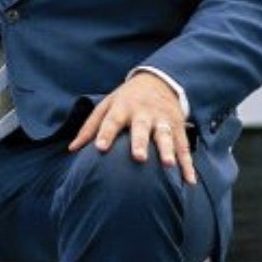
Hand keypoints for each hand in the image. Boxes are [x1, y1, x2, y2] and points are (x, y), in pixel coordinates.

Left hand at [68, 72, 195, 184]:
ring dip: (168, 150)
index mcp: (123, 107)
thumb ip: (90, 127)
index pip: (112, 120)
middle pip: (142, 128)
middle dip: (140, 142)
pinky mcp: (178, 127)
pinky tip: (189, 180)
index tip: (100, 148)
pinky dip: (187, 164)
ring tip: (167, 165)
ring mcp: (163, 120)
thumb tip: (71, 149)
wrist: (159, 81)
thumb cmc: (126, 99)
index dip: (106, 134)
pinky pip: (183, 147)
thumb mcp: (106, 105)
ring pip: (166, 136)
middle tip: (138, 158)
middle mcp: (144, 113)